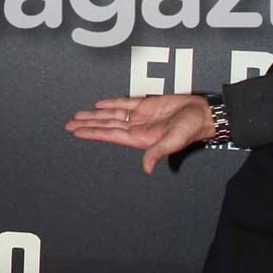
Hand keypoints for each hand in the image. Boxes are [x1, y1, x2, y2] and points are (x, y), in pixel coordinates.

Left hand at [65, 93, 216, 175]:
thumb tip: (146, 168)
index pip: (110, 135)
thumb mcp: (173, 141)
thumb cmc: (191, 128)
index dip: (93, 133)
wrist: (203, 113)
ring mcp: (141, 117)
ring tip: (79, 115)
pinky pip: (125, 104)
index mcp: (140, 138)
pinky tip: (100, 104)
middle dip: (88, 125)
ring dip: (96, 115)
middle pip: (106, 126)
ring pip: (112, 115)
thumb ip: (157, 153)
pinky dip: (112, 104)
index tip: (77, 132)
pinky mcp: (147, 105)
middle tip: (69, 124)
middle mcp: (137, 128)